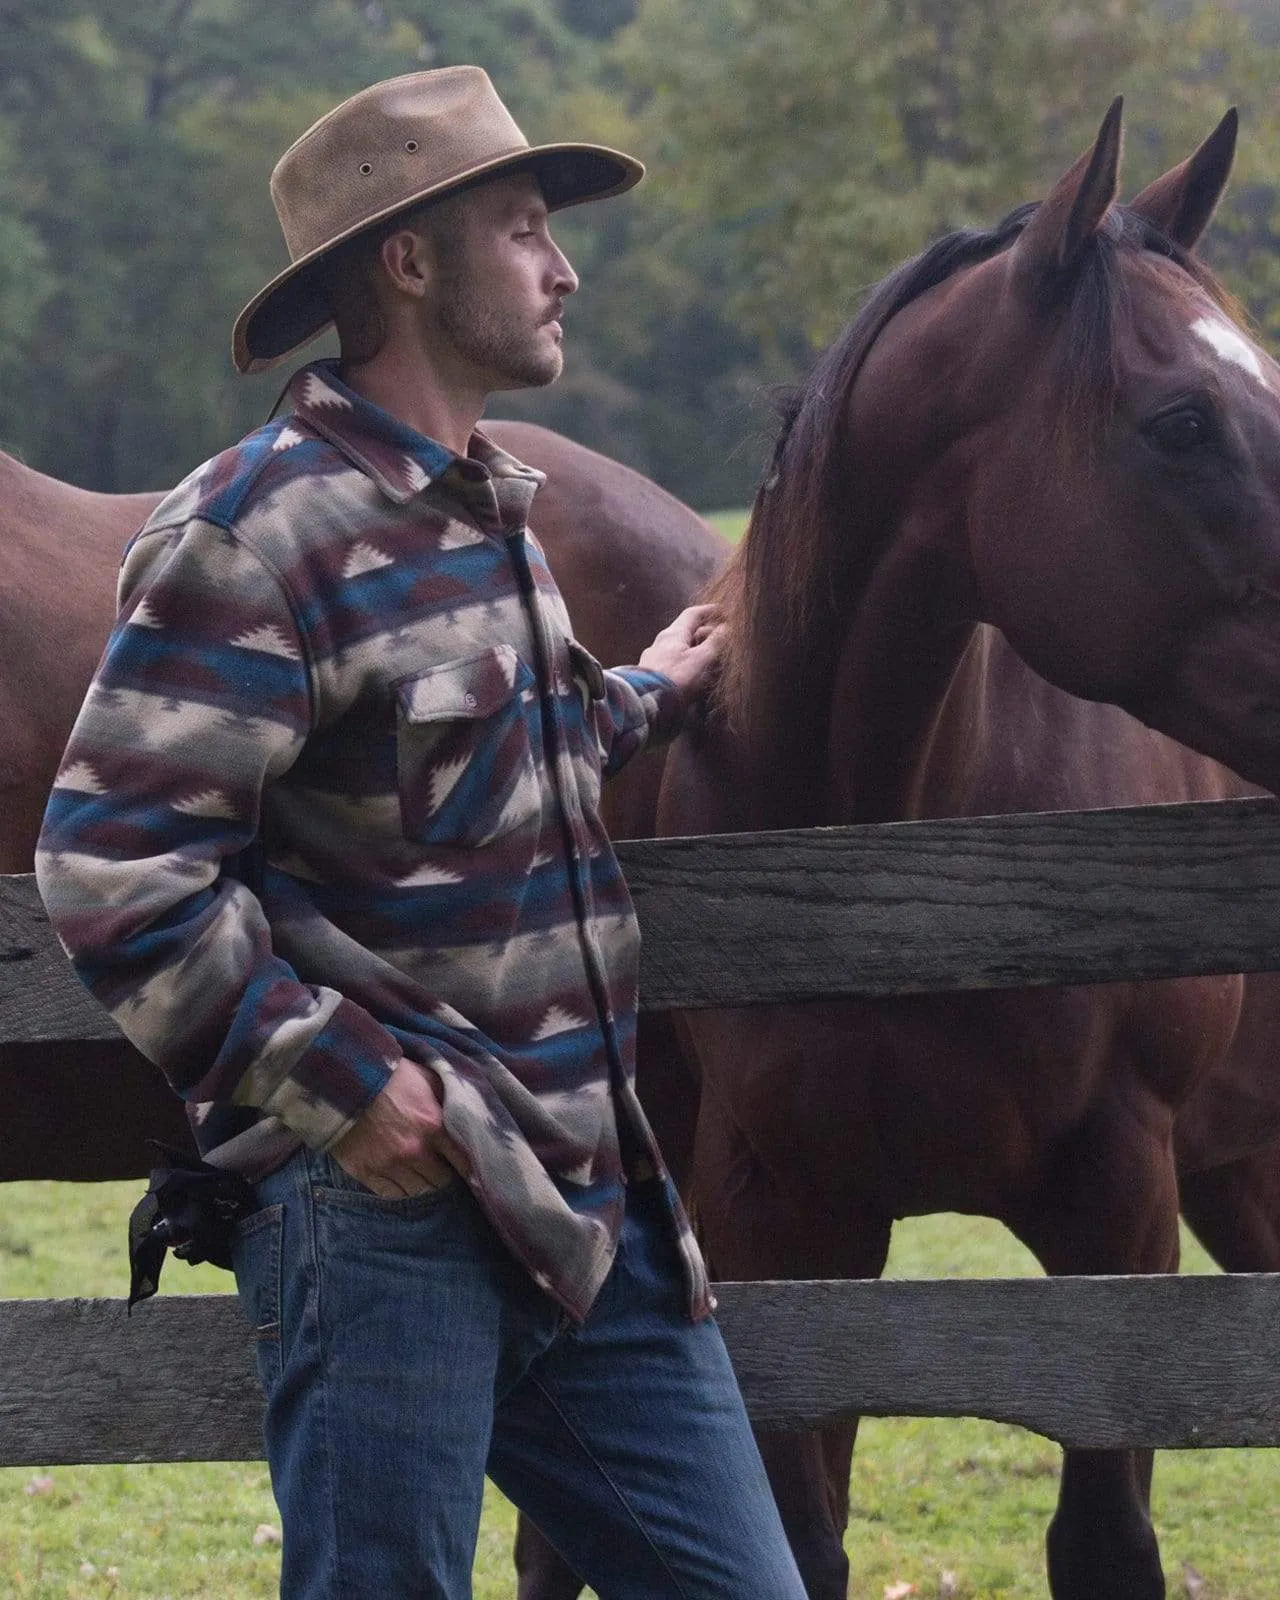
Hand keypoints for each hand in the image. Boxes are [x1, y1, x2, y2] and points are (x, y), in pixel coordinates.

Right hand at [330, 1059, 470, 1197]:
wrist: (343, 1080)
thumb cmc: (389, 1076)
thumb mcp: (426, 1078)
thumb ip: (447, 1099)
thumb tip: (465, 1114)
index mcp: (434, 1126)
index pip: (463, 1161)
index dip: (469, 1168)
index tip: (470, 1171)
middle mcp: (414, 1151)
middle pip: (440, 1181)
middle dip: (443, 1174)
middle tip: (441, 1169)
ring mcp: (389, 1165)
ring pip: (417, 1191)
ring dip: (422, 1185)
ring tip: (421, 1175)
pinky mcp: (366, 1172)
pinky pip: (391, 1195)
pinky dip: (399, 1190)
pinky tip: (401, 1180)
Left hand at [637, 603, 725, 704]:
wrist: (647, 703)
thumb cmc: (676, 678)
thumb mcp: (701, 659)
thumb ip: (715, 642)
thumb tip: (726, 628)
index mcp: (673, 633)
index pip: (693, 614)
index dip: (709, 611)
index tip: (723, 612)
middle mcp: (662, 642)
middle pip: (688, 632)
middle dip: (707, 634)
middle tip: (724, 641)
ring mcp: (656, 659)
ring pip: (682, 649)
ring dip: (699, 651)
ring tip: (714, 661)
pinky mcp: (654, 675)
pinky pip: (675, 664)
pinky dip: (689, 664)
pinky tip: (697, 677)